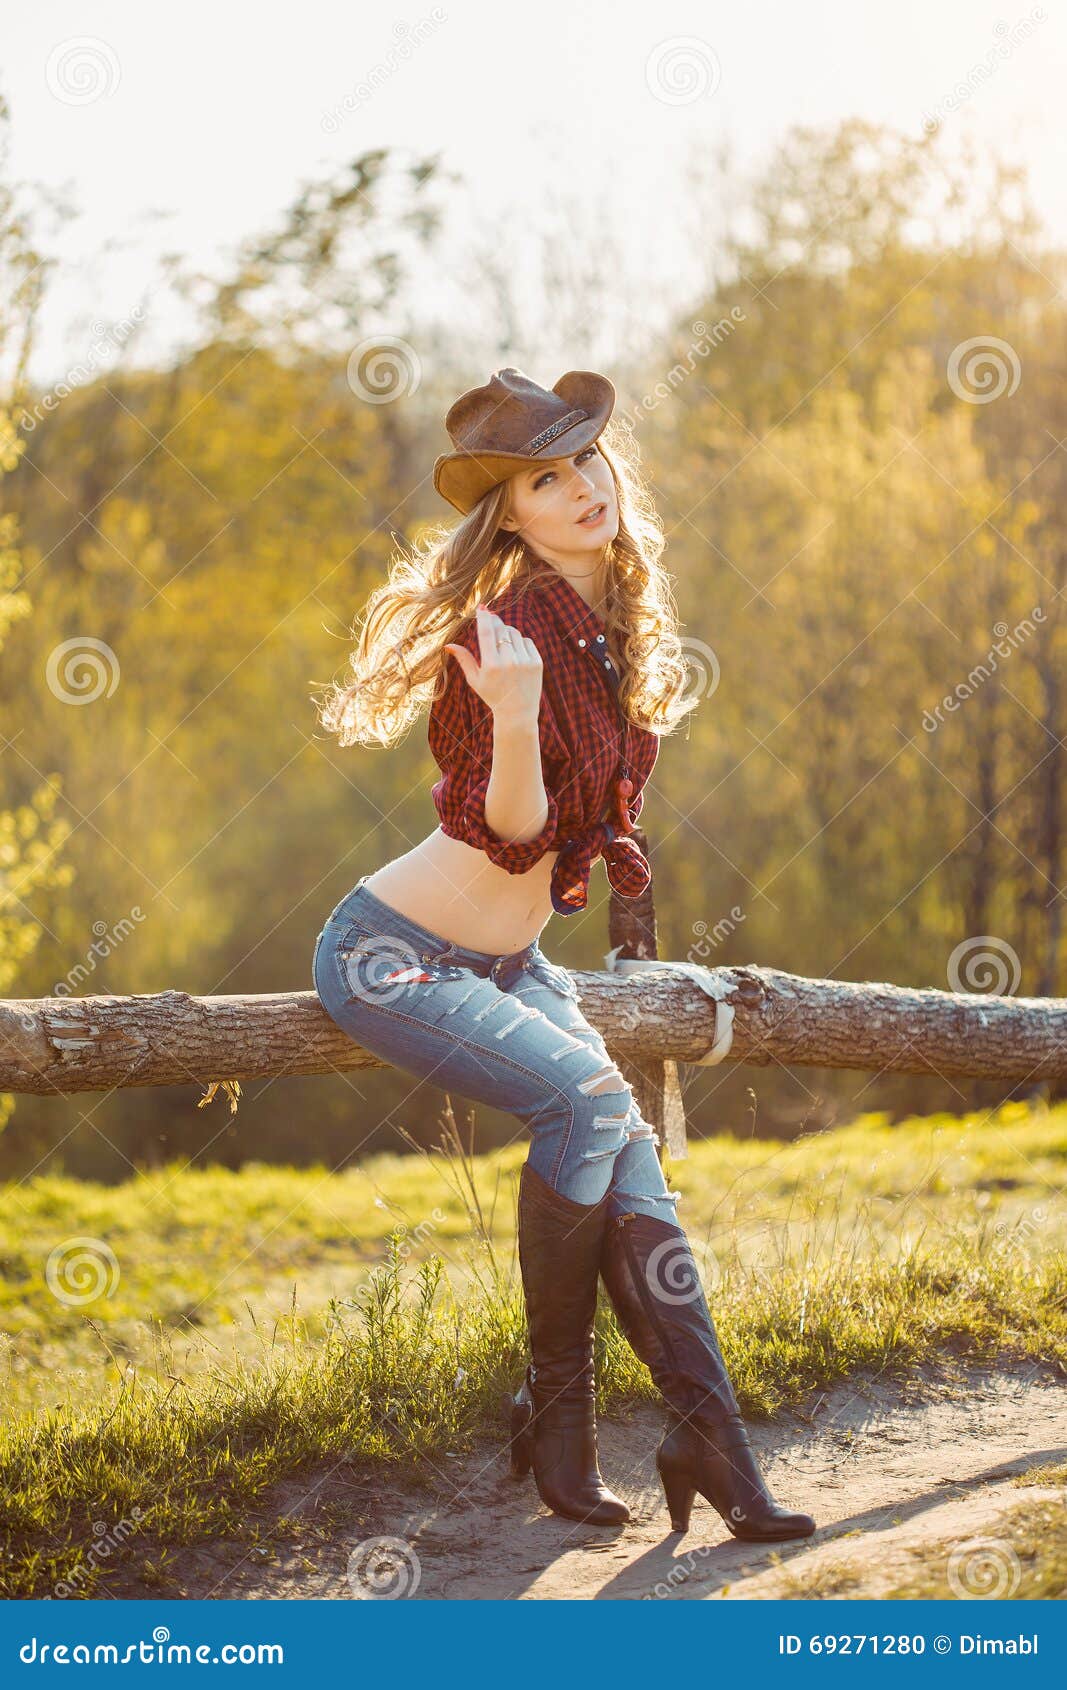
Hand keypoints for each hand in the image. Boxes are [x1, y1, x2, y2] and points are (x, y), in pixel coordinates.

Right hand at [443, 606, 543, 722]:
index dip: (483, 617)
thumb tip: (448, 645)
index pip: (486, 632)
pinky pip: (527, 641)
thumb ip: (463, 660)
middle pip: (500, 629)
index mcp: (491, 665)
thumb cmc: (492, 695)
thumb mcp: (474, 680)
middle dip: (494, 623)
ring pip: (514, 633)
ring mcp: (525, 661)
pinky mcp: (537, 662)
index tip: (482, 607)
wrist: (517, 712)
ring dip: (506, 633)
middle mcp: (509, 662)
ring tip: (502, 644)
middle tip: (490, 622)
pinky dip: (519, 642)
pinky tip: (515, 652)